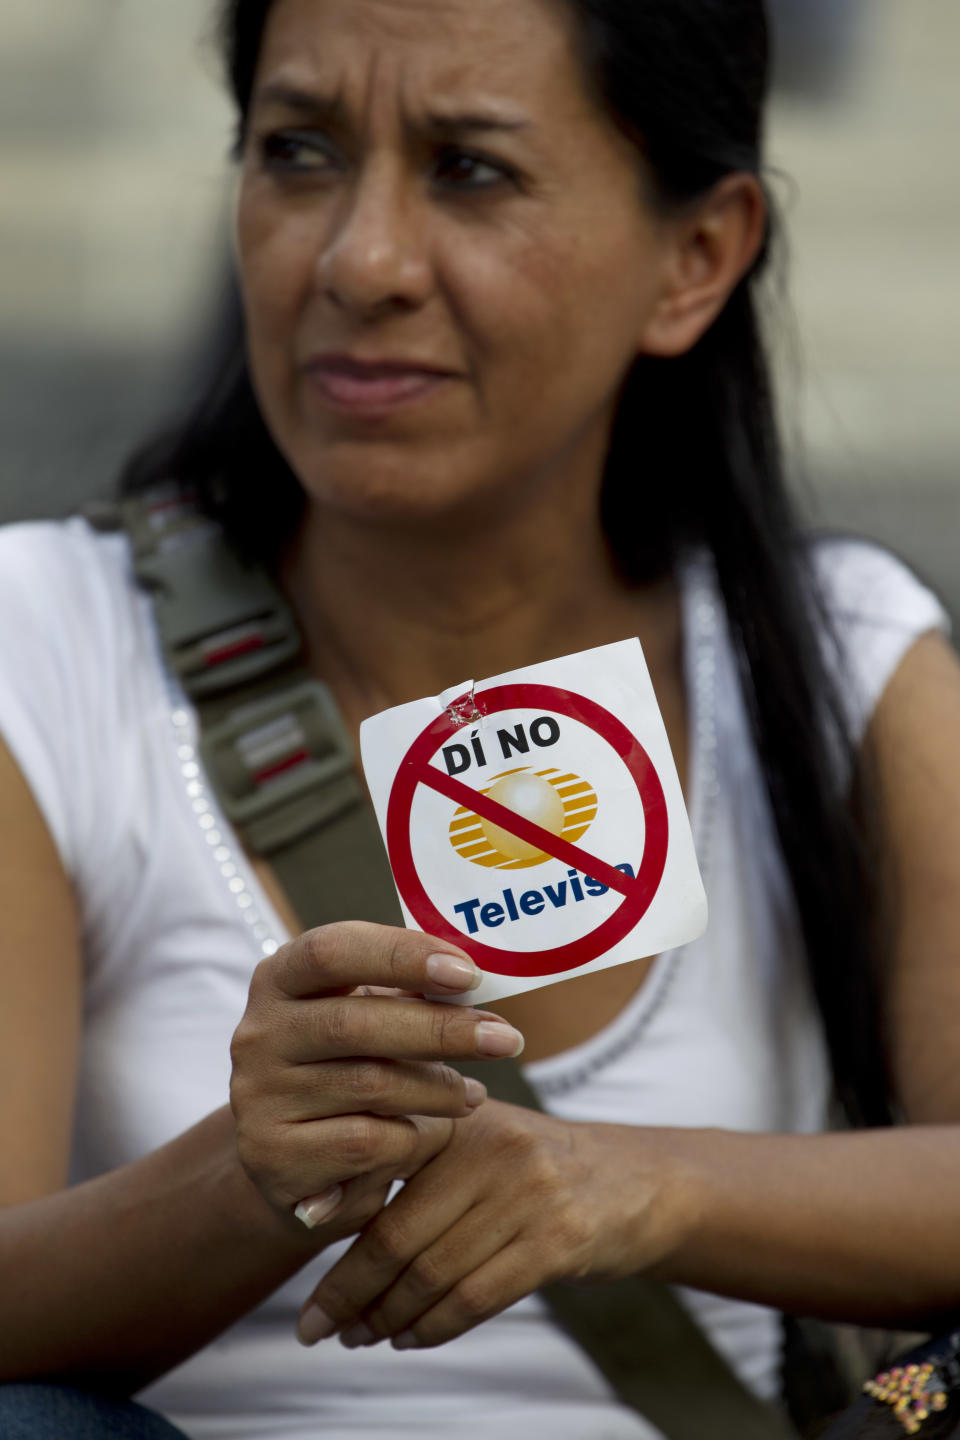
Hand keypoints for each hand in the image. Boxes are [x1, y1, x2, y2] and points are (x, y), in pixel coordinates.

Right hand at [229, 922, 524, 1237]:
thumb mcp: (366, 1018)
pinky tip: (432, 1135)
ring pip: (370, 1086)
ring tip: (473, 1094)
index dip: (400, 955)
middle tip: (505, 1040)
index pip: (332, 950)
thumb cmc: (348, 1068)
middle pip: (356, 1022)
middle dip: (442, 1030)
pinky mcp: (272, 1157)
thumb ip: (407, 993)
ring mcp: (258, 1097)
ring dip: (438, 1089)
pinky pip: (366, 1143)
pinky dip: (412, 1138)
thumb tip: (476, 977)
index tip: (468, 973)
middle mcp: (258, 1033)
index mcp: (279, 978)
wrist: (292, 1160)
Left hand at [298, 1099, 691, 1347]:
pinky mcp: (557, 1240)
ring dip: (386, 1318)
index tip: (301, 1266)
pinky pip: (475, 1297)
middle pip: (396, 1236)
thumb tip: (325, 1202)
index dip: (332, 1230)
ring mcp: (527, 1193)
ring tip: (360, 1336)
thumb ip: (417, 1154)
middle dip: (348, 1293)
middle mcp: (491, 1146)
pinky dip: (434, 1327)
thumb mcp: (481, 1137)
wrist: (638, 1182)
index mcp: (461, 1117)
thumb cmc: (538, 1166)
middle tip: (317, 1327)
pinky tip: (411, 1337)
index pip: (377, 1174)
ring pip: (431, 1274)